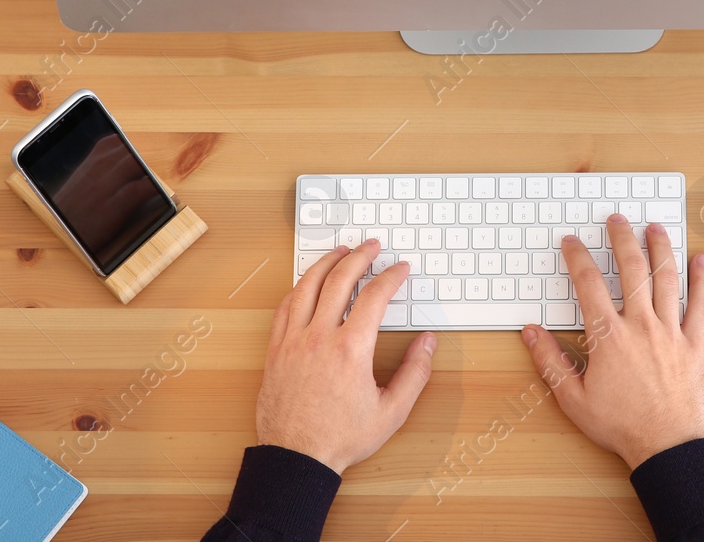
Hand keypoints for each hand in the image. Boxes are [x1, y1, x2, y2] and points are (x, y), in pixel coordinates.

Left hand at [258, 241, 435, 473]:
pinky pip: (284, 307)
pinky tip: (308, 282)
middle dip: (359, 256)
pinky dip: (298, 288)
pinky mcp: (275, 350)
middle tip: (372, 245)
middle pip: (339, 280)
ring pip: (307, 286)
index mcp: (350, 350)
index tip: (401, 270)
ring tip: (340, 251)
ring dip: (326, 263)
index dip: (391, 277)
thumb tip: (428, 343)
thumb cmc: (341, 438)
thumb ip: (414, 373)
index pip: (374, 297)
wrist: (295, 458)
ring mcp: (293, 341)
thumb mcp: (391, 411)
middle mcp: (319, 338)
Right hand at [521, 216, 703, 470]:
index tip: (571, 243)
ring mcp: (671, 333)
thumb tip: (531, 333)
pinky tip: (702, 261)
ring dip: (660, 249)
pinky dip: (703, 281)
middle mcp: (640, 326)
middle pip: (631, 270)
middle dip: (621, 239)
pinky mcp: (694, 345)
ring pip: (667, 280)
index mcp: (609, 337)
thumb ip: (550, 361)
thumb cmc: (620, 426)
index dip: (577, 258)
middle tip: (616, 220)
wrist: (666, 446)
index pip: (588, 284)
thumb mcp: (573, 398)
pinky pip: (701, 306)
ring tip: (654, 228)